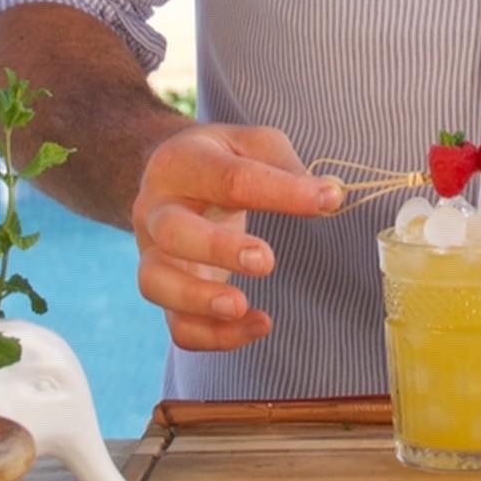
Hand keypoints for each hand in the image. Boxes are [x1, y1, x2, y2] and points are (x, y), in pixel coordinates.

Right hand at [131, 123, 341, 350]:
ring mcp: (152, 253)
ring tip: (241, 307)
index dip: (282, 191)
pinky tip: (255, 327)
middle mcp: (156, 208)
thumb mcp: (251, 144)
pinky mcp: (164, 290)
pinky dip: (211, 335)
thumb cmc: (222, 159)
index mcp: (182, 162)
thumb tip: (329, 196)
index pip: (230, 178)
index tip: (328, 200)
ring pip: (156, 283)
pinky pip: (175, 324)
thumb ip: (285, 166)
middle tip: (265, 261)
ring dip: (199, 300)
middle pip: (174, 232)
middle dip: (218, 249)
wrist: (172, 177)